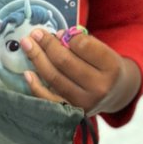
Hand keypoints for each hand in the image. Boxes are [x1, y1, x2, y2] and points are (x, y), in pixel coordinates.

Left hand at [19, 29, 140, 115]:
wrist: (116, 93)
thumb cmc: (105, 66)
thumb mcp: (103, 51)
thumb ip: (83, 43)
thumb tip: (56, 37)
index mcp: (111, 67)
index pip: (83, 46)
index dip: (67, 36)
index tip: (59, 32)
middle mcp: (99, 86)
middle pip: (64, 61)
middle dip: (46, 44)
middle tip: (35, 33)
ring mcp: (84, 102)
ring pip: (54, 77)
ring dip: (37, 58)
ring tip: (26, 44)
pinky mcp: (72, 111)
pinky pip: (48, 99)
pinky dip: (35, 86)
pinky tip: (27, 72)